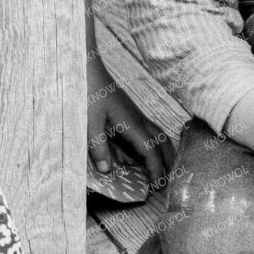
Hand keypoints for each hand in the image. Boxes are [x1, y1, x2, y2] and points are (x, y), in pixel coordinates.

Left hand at [87, 56, 169, 186]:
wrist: (85, 66)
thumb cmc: (86, 91)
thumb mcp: (88, 121)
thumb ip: (97, 146)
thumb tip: (107, 170)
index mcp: (132, 124)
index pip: (152, 152)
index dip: (157, 171)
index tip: (158, 187)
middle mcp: (138, 118)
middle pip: (163, 142)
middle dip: (168, 162)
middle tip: (167, 181)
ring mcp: (134, 112)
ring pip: (157, 134)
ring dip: (162, 151)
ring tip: (161, 168)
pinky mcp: (126, 109)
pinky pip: (146, 129)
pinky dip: (151, 142)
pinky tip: (141, 149)